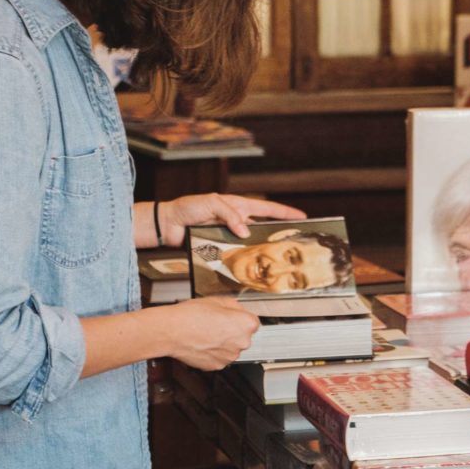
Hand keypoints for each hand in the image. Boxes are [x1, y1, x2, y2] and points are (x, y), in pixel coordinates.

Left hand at [160, 193, 305, 244]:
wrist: (168, 224)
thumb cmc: (188, 208)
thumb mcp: (211, 203)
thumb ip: (230, 215)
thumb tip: (245, 230)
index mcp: (237, 205)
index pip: (266, 208)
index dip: (284, 212)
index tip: (301, 216)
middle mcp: (235, 220)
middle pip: (262, 227)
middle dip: (277, 233)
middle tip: (291, 241)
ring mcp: (228, 234)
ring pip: (250, 242)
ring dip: (259, 248)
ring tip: (274, 256)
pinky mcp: (220, 247)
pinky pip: (236, 252)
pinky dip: (243, 258)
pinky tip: (250, 265)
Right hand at [160, 297, 259, 369]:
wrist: (172, 331)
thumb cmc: (192, 315)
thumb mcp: (218, 300)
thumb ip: (235, 306)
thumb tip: (238, 311)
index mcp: (245, 325)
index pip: (253, 322)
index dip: (240, 318)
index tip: (232, 317)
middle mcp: (242, 343)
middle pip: (243, 336)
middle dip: (233, 331)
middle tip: (216, 323)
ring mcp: (229, 357)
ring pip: (231, 348)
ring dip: (224, 342)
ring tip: (207, 332)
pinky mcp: (217, 366)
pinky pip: (220, 357)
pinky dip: (214, 352)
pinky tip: (203, 342)